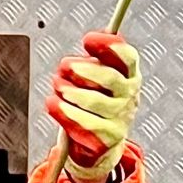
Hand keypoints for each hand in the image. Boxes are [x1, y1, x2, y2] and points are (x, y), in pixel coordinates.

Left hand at [45, 32, 141, 182]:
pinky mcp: (109, 137)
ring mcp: (121, 117)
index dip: (110, 46)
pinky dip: (66, 113)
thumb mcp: (96, 78)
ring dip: (72, 92)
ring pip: (95, 101)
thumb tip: (93, 39)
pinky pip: (86, 124)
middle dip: (84, 69)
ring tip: (57, 87)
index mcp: (129, 76)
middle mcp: (129, 95)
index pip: (127, 58)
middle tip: (64, 66)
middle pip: (110, 78)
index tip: (87, 40)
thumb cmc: (94, 103)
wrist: (100, 143)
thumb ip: (94, 59)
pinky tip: (53, 104)